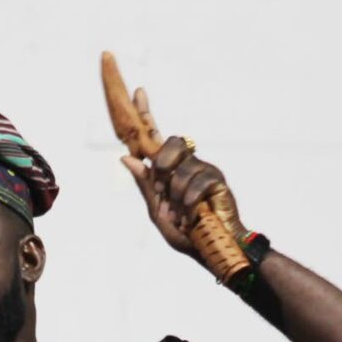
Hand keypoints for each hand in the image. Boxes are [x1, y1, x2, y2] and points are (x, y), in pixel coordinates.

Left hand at [119, 87, 247, 257]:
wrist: (211, 250)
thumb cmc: (185, 233)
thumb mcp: (157, 212)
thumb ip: (144, 184)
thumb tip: (125, 157)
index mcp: (167, 170)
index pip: (155, 136)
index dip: (146, 114)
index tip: (139, 91)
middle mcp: (185, 163)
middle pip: (169, 141)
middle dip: (162, 166)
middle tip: (161, 193)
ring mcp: (202, 168)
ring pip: (180, 165)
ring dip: (175, 195)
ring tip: (181, 214)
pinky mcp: (216, 178)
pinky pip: (195, 181)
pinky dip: (189, 203)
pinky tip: (193, 216)